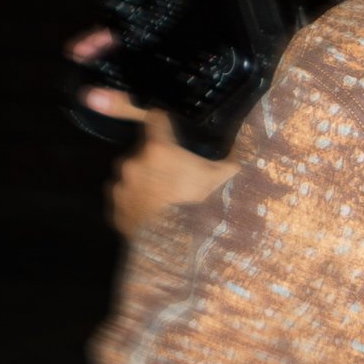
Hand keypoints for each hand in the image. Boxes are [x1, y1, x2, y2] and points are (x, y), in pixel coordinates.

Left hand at [82, 87, 227, 236]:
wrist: (172, 245)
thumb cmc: (197, 207)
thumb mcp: (220, 180)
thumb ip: (231, 160)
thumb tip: (247, 149)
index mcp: (157, 149)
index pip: (154, 118)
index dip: (161, 121)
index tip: (166, 126)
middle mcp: (133, 162)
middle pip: (142, 150)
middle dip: (154, 160)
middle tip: (172, 176)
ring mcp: (121, 185)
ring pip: (131, 175)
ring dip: (142, 181)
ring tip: (161, 199)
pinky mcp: (115, 206)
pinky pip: (124, 197)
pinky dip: (134, 201)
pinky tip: (151, 212)